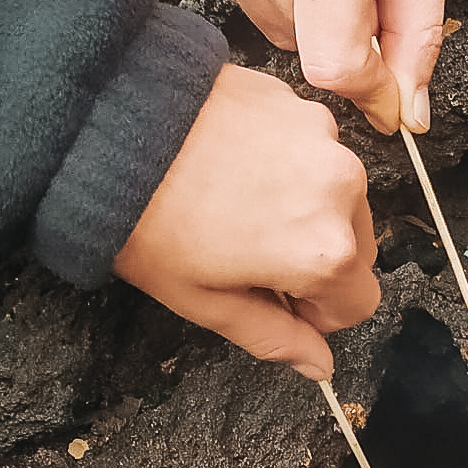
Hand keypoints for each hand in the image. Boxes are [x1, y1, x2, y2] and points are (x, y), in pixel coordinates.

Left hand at [115, 65, 378, 383]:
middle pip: (357, 248)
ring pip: (336, 196)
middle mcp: (339, 190)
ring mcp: (322, 138)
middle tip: (251, 254)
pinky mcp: (296, 103)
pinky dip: (285, 165)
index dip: (317, 312)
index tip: (278, 301)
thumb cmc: (148, 219)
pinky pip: (311, 150)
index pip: (359, 303)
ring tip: (237, 205)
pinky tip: (233, 166)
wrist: (108, 129)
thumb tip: (317, 364)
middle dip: (316, 258)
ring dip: (305, 209)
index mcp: (325, 252)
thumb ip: (273, 338)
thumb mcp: (205, 301)